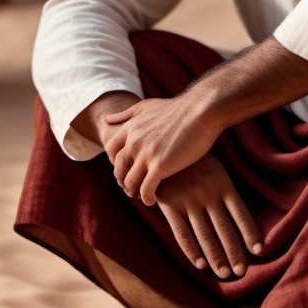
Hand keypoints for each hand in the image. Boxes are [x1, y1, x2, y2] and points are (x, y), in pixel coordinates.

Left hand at [102, 95, 221, 204]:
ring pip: (130, 182)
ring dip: (133, 192)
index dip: (116, 162)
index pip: (111, 150)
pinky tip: (152, 201)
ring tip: (142, 196)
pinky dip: (147, 198)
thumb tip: (106, 120)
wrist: (202, 111)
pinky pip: (146, 189)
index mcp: (131, 127)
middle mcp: (135, 141)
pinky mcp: (160, 166)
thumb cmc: (180, 109)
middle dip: (123, 180)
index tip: (126, 168)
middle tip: (131, 187)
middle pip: (119, 168)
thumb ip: (125, 114)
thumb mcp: (147, 106)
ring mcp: (147, 154)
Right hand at [156, 155, 261, 278]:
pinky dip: (192, 250)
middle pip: (224, 229)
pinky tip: (201, 264)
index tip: (258, 251)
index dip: (249, 233)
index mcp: (223, 184)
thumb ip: (225, 192)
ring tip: (225, 273)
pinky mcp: (170, 205)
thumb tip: (240, 219)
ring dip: (216, 257)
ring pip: (205, 235)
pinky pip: (182, 233)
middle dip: (234, 252)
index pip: (240, 213)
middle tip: (241, 272)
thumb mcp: (216, 171)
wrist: (165, 148)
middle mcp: (208, 194)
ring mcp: (188, 200)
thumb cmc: (196, 162)